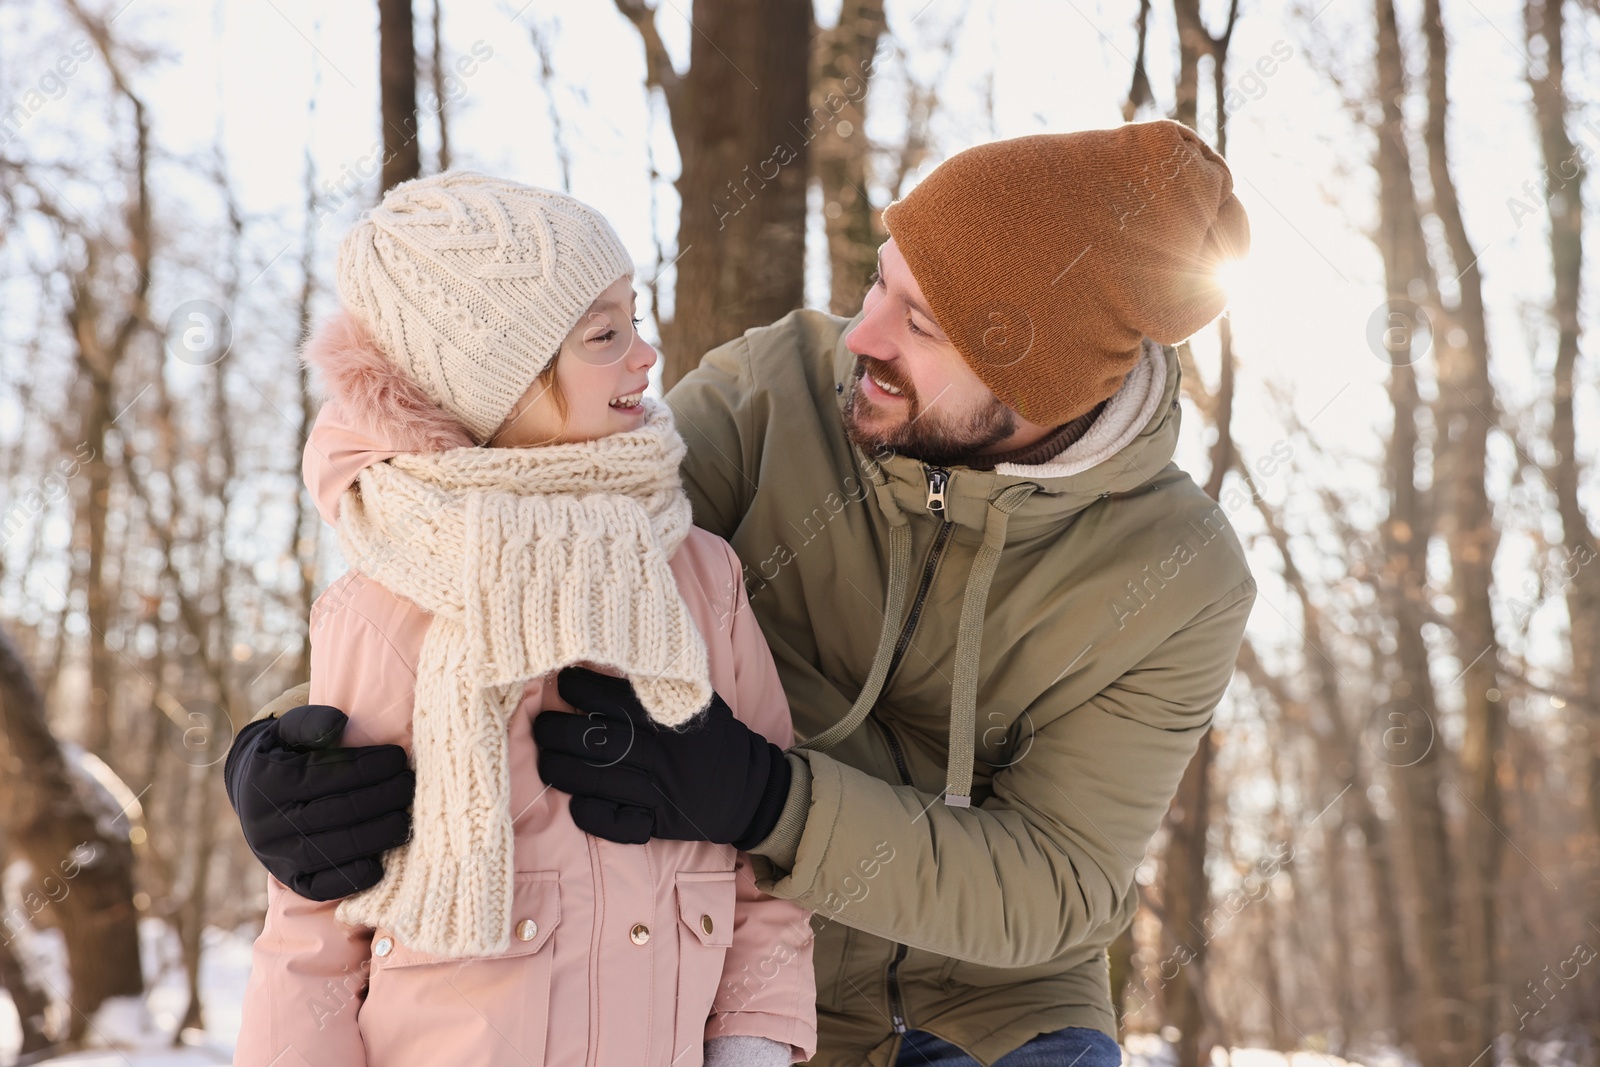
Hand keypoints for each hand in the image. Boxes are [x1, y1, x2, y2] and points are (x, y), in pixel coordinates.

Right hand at [224, 704, 413, 900]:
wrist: (255, 794)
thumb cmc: (286, 754)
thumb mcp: (288, 730)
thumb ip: (310, 722)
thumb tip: (338, 723)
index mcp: (268, 781)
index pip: (326, 775)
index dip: (367, 767)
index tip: (398, 758)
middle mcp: (268, 822)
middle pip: (336, 812)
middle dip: (381, 798)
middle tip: (410, 786)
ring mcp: (277, 855)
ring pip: (334, 849)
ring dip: (376, 835)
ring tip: (406, 819)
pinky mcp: (289, 879)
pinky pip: (323, 886)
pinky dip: (354, 877)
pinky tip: (381, 864)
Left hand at [533, 667, 790, 847]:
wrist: (751, 788)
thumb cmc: (714, 737)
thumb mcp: (695, 700)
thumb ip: (656, 683)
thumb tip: (604, 658)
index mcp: (670, 716)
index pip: (614, 695)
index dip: (579, 687)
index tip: (559, 682)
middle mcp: (663, 751)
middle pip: (596, 739)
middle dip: (557, 731)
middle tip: (539, 725)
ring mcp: (661, 790)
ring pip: (597, 780)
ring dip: (561, 770)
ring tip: (545, 760)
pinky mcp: (661, 823)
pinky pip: (618, 823)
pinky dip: (591, 815)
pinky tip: (576, 803)